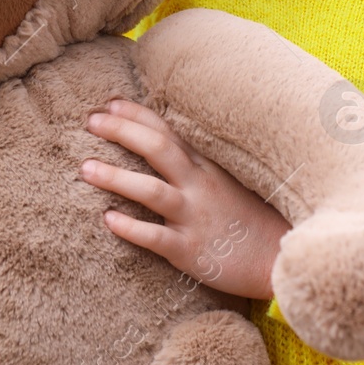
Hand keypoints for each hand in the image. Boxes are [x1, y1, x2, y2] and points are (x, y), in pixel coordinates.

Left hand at [81, 98, 289, 299]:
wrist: (278, 260)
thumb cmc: (251, 221)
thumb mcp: (227, 183)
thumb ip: (196, 165)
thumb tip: (161, 147)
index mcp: (206, 167)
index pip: (168, 130)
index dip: (138, 115)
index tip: (110, 103)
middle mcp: (199, 186)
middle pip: (157, 148)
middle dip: (122, 131)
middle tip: (91, 121)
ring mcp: (194, 217)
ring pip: (151, 191)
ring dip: (116, 177)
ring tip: (85, 168)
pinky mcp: (190, 251)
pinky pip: (156, 237)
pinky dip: (130, 228)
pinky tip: (107, 219)